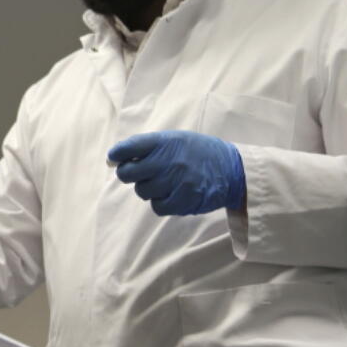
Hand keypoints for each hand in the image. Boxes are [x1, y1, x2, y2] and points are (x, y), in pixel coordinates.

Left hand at [108, 130, 244, 214]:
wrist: (232, 169)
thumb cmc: (197, 153)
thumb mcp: (175, 139)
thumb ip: (147, 147)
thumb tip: (113, 158)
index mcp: (164, 142)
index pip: (128, 147)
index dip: (116, 154)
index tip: (114, 158)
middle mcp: (168, 160)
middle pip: (128, 173)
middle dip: (128, 174)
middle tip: (137, 173)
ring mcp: (175, 182)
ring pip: (142, 191)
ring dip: (148, 188)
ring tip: (164, 182)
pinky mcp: (183, 201)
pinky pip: (157, 206)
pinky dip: (160, 202)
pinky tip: (172, 193)